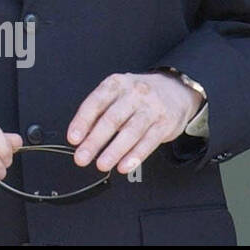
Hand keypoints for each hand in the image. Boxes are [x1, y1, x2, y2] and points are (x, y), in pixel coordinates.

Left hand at [68, 71, 203, 174]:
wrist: (176, 90)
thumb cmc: (138, 95)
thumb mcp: (117, 94)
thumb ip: (100, 111)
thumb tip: (82, 135)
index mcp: (116, 84)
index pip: (95, 103)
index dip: (82, 122)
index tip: (73, 139)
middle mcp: (134, 94)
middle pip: (111, 120)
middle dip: (94, 141)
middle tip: (82, 157)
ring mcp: (151, 109)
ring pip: (130, 132)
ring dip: (114, 151)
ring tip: (101, 164)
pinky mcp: (165, 124)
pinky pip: (148, 142)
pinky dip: (135, 156)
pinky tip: (124, 166)